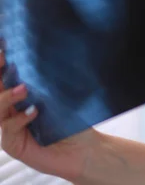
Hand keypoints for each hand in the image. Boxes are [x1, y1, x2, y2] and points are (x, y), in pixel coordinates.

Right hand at [0, 51, 99, 181]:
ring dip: (6, 97)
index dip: (1, 65)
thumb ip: (49, 83)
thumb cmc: (74, 121)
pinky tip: (33, 112)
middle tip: (3, 59)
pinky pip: (8, 129)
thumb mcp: (61, 97)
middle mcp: (10, 111)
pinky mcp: (13, 145)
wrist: (84, 149)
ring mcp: (10, 128)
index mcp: (20, 97)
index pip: (5, 79)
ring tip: (23, 89)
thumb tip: (49, 53)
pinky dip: (19, 119)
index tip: (3, 48)